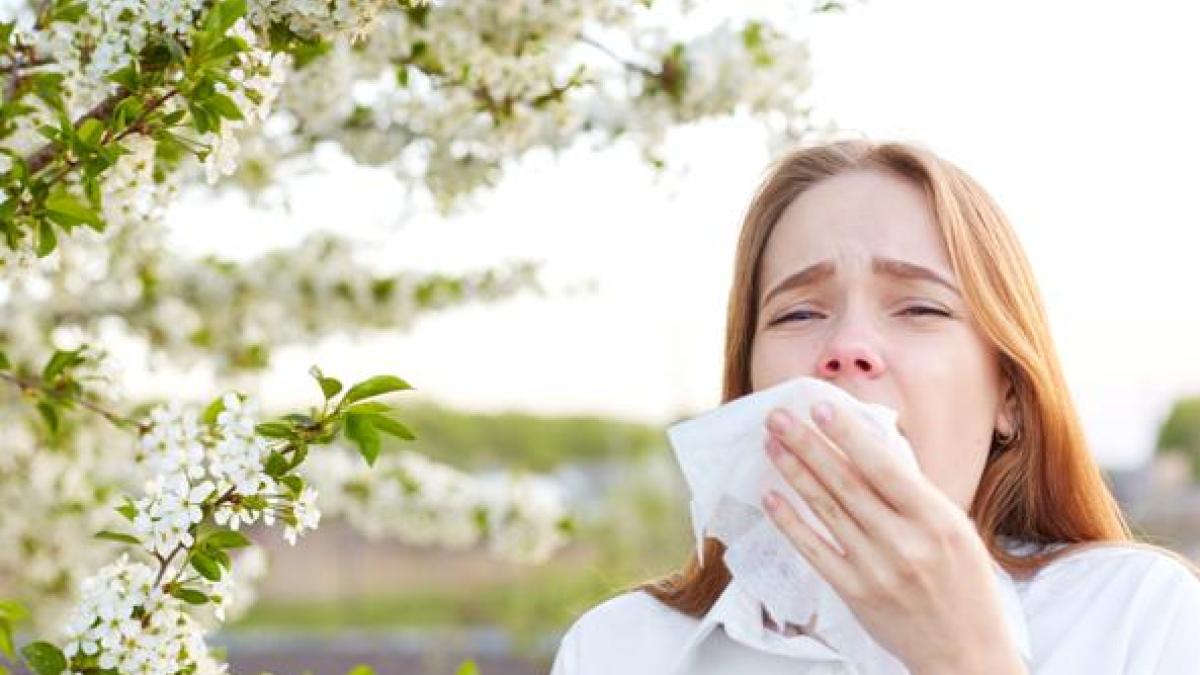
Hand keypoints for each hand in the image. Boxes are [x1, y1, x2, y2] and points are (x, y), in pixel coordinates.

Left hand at [760, 399, 1026, 674]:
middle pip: (846, 484)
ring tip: (772, 444)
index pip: (884, 468)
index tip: (820, 407)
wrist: (966, 652)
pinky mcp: (855, 593)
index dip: (848, 435)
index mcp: (936, 520)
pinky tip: (771, 497)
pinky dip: (790, 523)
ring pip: (826, 511)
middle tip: (778, 417)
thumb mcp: (955, 529)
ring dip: (795, 474)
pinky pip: (814, 551)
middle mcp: (905, 543)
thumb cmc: (964, 583)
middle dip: (808, 445)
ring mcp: (877, 570)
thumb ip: (914, 493)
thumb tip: (867, 447)